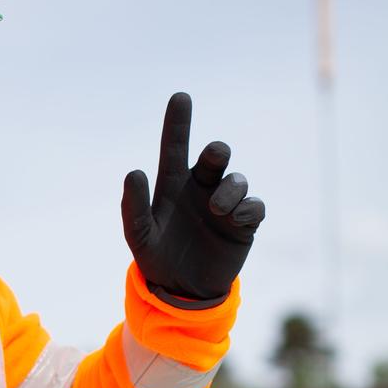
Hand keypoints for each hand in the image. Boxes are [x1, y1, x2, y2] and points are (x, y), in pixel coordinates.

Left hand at [120, 92, 265, 303]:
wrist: (182, 290)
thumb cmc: (156, 257)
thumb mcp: (138, 235)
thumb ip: (133, 207)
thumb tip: (134, 172)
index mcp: (173, 185)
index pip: (175, 147)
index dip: (178, 122)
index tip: (180, 97)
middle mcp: (201, 188)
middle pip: (216, 155)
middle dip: (217, 152)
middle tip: (213, 158)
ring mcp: (224, 204)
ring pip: (236, 180)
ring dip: (229, 190)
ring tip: (216, 209)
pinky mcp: (244, 224)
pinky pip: (254, 206)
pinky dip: (246, 209)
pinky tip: (233, 219)